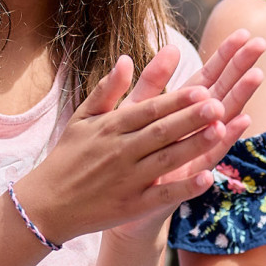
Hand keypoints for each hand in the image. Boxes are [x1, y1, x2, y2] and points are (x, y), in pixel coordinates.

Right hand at [23, 39, 261, 244]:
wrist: (46, 205)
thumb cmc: (67, 157)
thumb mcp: (82, 118)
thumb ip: (107, 89)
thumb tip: (126, 59)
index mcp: (111, 127)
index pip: (149, 110)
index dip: (176, 100)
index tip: (202, 88)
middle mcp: (121, 151)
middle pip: (161, 131)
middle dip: (191, 117)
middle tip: (219, 103)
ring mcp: (128, 179)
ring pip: (166, 159)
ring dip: (194, 145)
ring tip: (220, 130)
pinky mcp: (132, 206)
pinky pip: (162, 196)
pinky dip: (184, 188)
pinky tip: (207, 178)